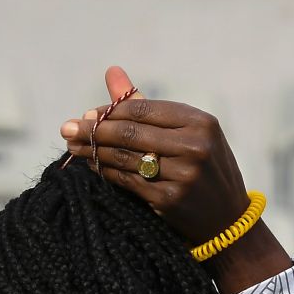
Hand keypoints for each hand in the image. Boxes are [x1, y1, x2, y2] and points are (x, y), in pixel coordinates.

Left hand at [60, 67, 247, 246]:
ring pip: (126, 157)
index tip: (87, 114)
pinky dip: (106, 172)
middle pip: (130, 132)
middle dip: (93, 129)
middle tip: (67, 128)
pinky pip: (128, 181)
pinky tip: (93, 166)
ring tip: (73, 146)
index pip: (142, 109)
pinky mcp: (170, 199)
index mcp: (200, 122)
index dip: (109, 111)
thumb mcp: (189, 133)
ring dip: (94, 151)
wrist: (227, 220)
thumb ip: (148, 107)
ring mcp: (183, 174)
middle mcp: (194, 146)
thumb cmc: (205, 169)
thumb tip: (112, 73)